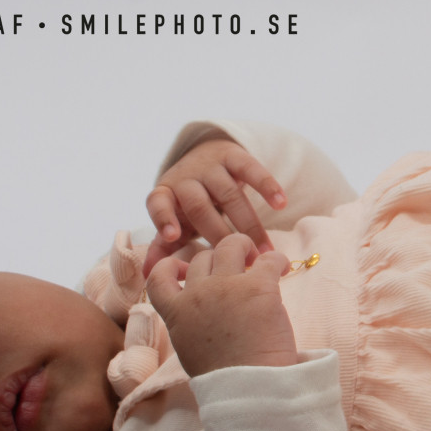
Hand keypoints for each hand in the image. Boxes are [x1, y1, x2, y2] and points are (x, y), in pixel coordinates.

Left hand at [144, 139, 287, 275]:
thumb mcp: (176, 222)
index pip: (157, 204)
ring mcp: (209, 166)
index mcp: (165, 195)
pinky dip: (266, 186)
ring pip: (229, 194)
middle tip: (243, 264)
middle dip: (222, 236)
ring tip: (266, 251)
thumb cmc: (189, 204)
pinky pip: (251, 168)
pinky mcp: (233, 155)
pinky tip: (281, 203)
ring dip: (249, 224)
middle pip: (200, 207)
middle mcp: (185, 179)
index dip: (163, 218)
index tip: (173, 236)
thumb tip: (149, 275)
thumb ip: (164, 247)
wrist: (203, 158)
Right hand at [145, 234, 300, 373]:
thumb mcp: (192, 351)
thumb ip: (192, 326)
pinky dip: (277, 260)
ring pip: (231, 246)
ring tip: (257, 258)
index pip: (158, 276)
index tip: (187, 268)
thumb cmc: (225, 379)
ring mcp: (226, 287)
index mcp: (177, 314)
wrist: (250, 389)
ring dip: (244, 246)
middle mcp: (198, 294)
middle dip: (218, 258)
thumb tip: (206, 316)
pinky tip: (282, 268)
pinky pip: (269, 260)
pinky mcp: (258, 286)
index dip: (173, 266)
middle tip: (236, 267)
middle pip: (202, 257)